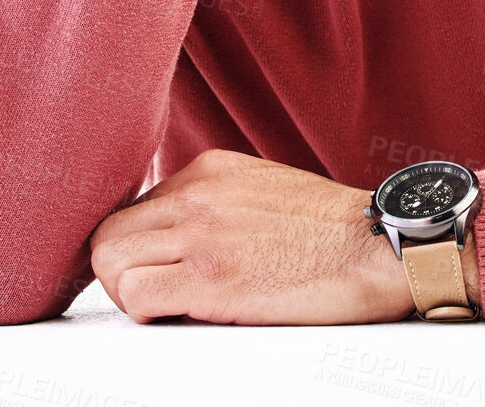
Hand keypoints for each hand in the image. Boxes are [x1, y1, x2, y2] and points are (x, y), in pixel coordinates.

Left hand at [89, 149, 439, 324]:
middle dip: (119, 271)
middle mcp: (199, 193)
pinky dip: (146, 314)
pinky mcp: (212, 279)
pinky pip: (137, 298)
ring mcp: (203, 234)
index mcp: (210, 169)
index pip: (132, 209)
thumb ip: (217, 199)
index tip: (155, 270)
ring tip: (166, 308)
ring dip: (128, 294)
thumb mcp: (264, 186)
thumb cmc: (332, 227)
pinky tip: (180, 316)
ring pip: (110, 263)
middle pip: (107, 234)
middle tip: (151, 295)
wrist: (377, 244)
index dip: (137, 248)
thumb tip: (179, 231)